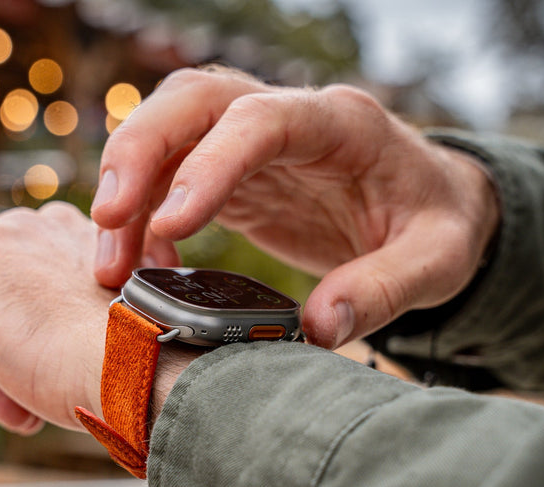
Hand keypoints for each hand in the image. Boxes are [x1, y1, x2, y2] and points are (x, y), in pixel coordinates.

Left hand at [0, 203, 114, 432]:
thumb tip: (34, 356)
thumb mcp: (108, 343)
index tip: (55, 372)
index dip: (33, 335)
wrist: (129, 367)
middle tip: (29, 398)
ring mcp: (5, 233)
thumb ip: (77, 331)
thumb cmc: (126, 372)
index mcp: (93, 241)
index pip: (35, 286)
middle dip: (2, 351)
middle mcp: (47, 226)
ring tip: (13, 397)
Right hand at [90, 68, 499, 347]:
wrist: (431, 205)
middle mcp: (288, 116)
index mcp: (342, 123)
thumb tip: (321, 329)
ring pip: (168, 131)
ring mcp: (254, 139)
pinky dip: (143, 218)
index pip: (263, 120)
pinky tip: (142, 267)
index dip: (211, 164)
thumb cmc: (438, 223)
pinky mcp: (234, 172)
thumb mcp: (437, 259)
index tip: (173, 222)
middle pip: (194, 100)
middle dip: (139, 151)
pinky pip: (170, 176)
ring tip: (109, 266)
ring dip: (127, 190)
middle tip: (106, 219)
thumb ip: (385, 288)